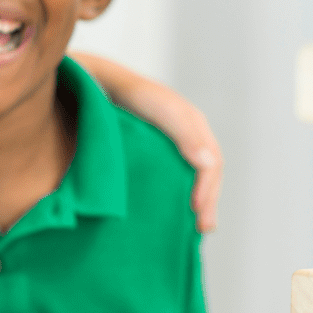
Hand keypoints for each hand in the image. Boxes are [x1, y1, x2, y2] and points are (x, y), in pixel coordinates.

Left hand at [71, 53, 222, 232]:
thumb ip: (185, 134)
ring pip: (192, 178)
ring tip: (192, 229)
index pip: (211, 164)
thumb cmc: (131, 94)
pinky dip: (179, 194)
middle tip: (202, 229)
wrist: (100, 83)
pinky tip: (172, 211)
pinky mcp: (157, 153)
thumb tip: (209, 165)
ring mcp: (173, 146)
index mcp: (194, 126)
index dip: (208, 190)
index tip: (195, 212)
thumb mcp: (161, 110)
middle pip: (207, 175)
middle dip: (207, 202)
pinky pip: (175, 176)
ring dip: (196, 202)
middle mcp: (189, 137)